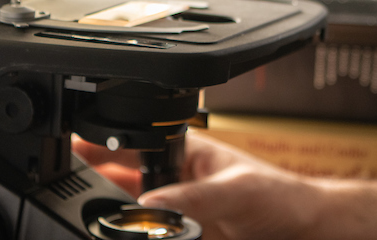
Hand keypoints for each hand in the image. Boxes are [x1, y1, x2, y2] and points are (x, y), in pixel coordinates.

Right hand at [73, 131, 325, 239]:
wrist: (308, 234)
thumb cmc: (285, 198)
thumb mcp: (239, 191)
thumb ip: (194, 197)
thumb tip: (150, 206)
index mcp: (188, 156)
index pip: (136, 146)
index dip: (102, 149)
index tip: (68, 152)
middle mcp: (178, 186)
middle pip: (123, 188)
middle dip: (96, 192)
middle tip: (67, 197)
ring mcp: (181, 219)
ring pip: (135, 220)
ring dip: (114, 221)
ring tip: (87, 222)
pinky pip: (154, 238)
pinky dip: (136, 239)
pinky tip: (117, 237)